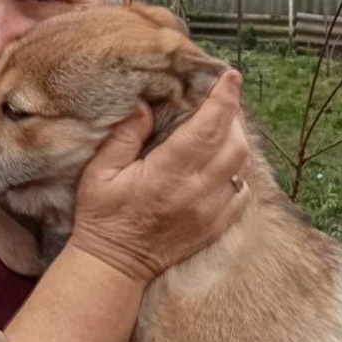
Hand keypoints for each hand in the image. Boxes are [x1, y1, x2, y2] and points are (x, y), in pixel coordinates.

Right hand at [68, 69, 250, 284]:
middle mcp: (197, 193)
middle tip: (219, 101)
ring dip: (237, 141)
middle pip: (235, 144)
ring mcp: (211, 213)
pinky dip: (239, 172)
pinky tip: (222, 164)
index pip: (207, 128)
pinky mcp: (216, 227)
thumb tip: (145, 104)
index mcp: (167, 174)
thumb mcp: (99, 172)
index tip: (230, 77)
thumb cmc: (102, 216)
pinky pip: (243, 193)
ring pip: (242, 166)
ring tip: (222, 127)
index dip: (223, 99)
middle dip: (232, 116)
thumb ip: (124, 136)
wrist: (115, 265)